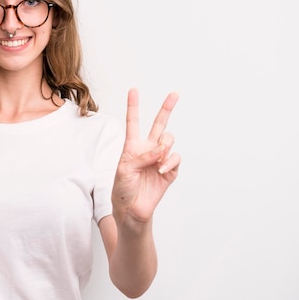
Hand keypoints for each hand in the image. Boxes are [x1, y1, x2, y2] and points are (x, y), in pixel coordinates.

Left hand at [112, 88, 180, 225]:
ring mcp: (160, 159)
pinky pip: (175, 158)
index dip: (133, 106)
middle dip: (166, 108)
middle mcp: (147, 149)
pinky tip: (161, 169)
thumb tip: (160, 149)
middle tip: (174, 94)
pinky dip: (169, 161)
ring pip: (169, 140)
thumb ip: (141, 156)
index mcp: (132, 146)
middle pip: (159, 124)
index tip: (134, 90)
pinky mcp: (170, 170)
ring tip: (157, 159)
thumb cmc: (123, 189)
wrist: (132, 209)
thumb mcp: (124, 169)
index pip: (134, 123)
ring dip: (164, 146)